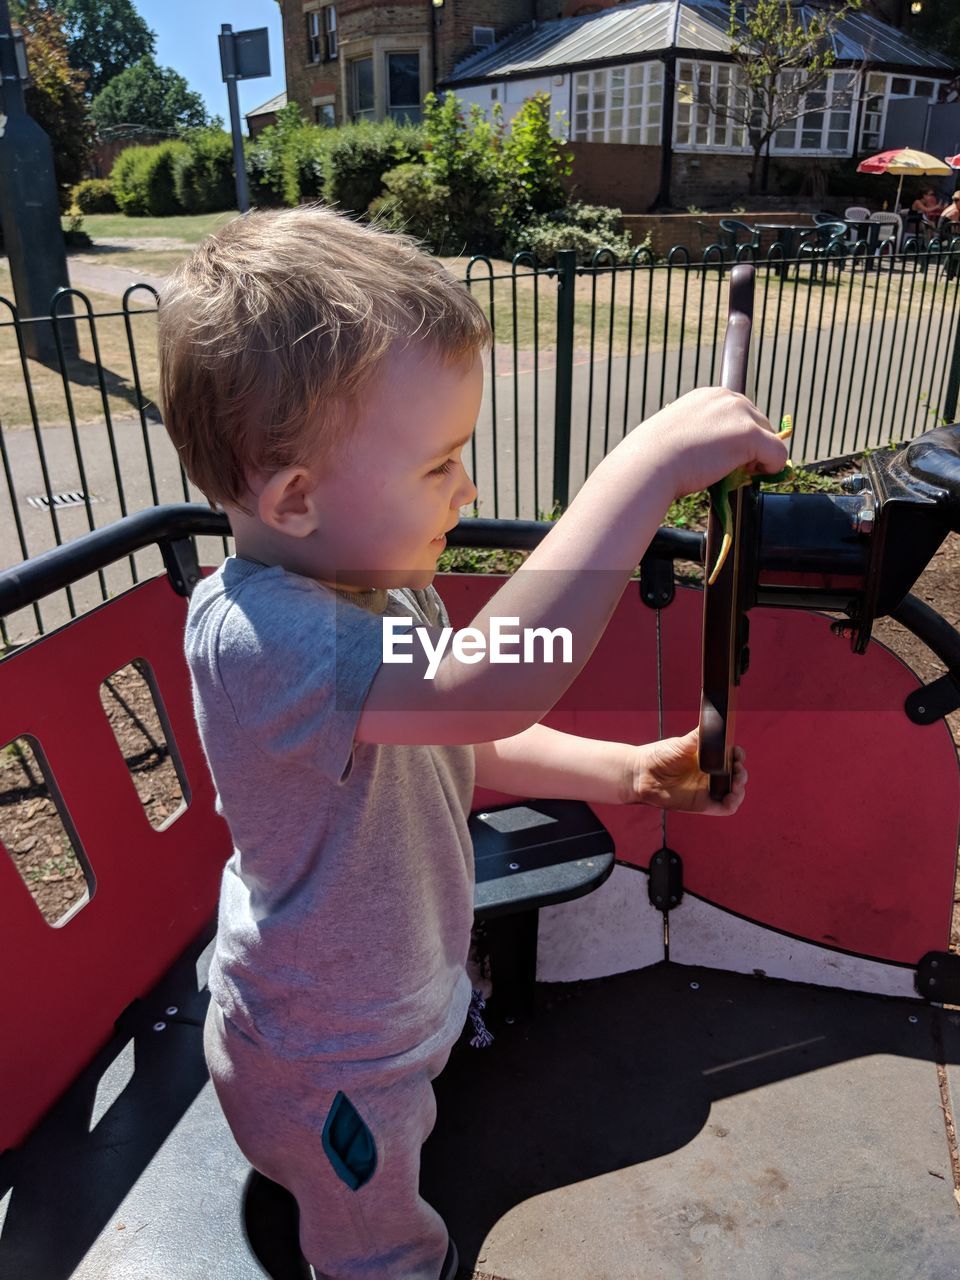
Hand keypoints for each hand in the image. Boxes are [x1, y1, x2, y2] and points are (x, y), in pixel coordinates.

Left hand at [628, 726, 746, 815]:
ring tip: (735, 783)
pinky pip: (723, 808)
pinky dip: (732, 804)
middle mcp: (711, 774)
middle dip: (741, 772)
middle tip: (736, 768)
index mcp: (708, 757)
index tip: (736, 753)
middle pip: (736, 775)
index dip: (738, 755)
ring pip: (733, 792)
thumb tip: (714, 721)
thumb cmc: (660, 755)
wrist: (641, 773)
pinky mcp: (703, 804)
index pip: (731, 756)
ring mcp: (707, 790)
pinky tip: (730, 797)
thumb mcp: (682, 743)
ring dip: (740, 788)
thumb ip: (699, 735)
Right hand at [630, 387, 787, 501]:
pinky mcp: (751, 435)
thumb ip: (700, 435)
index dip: (737, 438)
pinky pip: (778, 454)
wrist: (648, 464)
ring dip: (759, 457)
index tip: (725, 456)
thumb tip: (714, 454)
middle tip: (731, 469)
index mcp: (709, 395)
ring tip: (735, 473)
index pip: (740, 414)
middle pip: (760, 423)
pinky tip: (752, 477)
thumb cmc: (653, 457)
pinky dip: (772, 468)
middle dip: (751, 447)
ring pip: (771, 438)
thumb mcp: (677, 435)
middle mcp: (727, 397)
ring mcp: (741, 414)